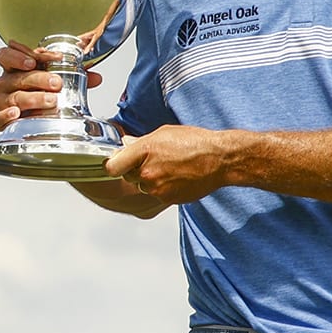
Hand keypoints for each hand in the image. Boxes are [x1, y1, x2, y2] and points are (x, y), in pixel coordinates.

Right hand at [0, 40, 101, 130]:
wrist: (32, 122)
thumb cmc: (42, 94)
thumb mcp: (57, 81)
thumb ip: (76, 75)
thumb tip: (97, 77)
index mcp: (15, 68)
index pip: (6, 55)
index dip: (18, 55)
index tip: (35, 60)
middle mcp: (5, 83)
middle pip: (16, 76)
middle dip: (38, 78)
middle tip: (57, 83)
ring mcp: (1, 101)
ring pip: (13, 97)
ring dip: (32, 97)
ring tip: (51, 100)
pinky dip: (6, 114)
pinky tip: (16, 113)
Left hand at [104, 127, 234, 204]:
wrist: (219, 160)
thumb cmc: (196, 143)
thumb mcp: (165, 133)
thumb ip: (142, 141)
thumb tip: (127, 144)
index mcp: (144, 150)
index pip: (112, 166)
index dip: (113, 164)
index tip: (116, 163)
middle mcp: (147, 172)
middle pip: (127, 176)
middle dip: (135, 169)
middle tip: (154, 160)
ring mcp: (156, 188)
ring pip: (143, 186)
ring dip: (150, 179)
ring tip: (170, 168)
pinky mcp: (167, 199)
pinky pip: (157, 194)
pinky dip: (163, 187)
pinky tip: (177, 176)